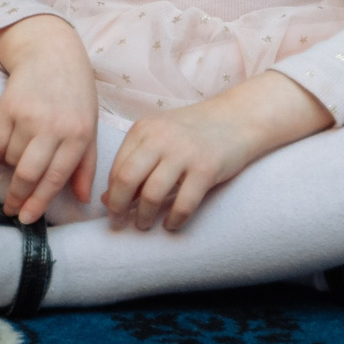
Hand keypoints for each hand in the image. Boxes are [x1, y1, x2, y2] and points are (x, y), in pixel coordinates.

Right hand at [0, 14, 101, 222]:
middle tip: (11, 210)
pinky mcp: (7, 105)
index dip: (39, 203)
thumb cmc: (75, 94)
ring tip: (20, 158)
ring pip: (11, 159)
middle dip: (17, 197)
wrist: (51, 52)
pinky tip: (8, 144)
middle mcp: (54, 127)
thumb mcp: (90, 128)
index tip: (27, 219)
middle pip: (28, 174)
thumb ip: (86, 165)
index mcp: (79, 136)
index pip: (56, 178)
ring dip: (12, 167)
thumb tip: (83, 199)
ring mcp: (28, 115)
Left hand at [101, 70, 331, 230]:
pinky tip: (171, 225)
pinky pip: (184, 203)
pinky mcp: (206, 169)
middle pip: (126, 179)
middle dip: (117, 206)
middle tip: (118, 223)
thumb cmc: (193, 132)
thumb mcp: (159, 137)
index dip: (110, 192)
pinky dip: (174, 219)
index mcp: (142, 130)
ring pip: (152, 194)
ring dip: (143, 216)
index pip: (117, 167)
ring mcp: (183, 153)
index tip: (111, 209)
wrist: (237, 118)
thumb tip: (106, 197)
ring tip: (143, 225)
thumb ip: (134, 161)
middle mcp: (159, 139)